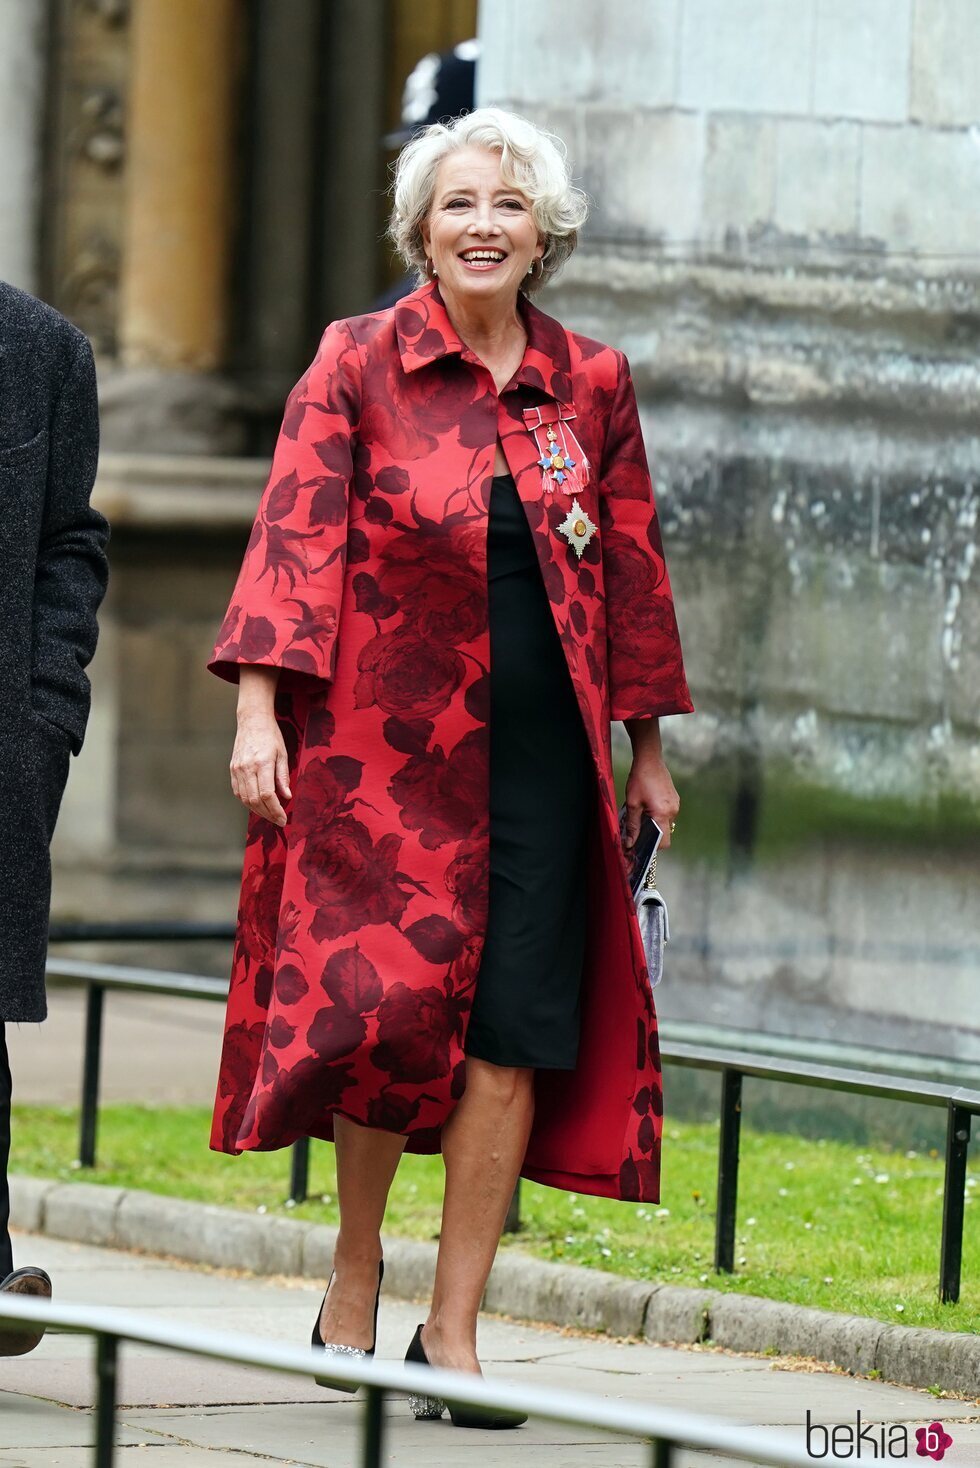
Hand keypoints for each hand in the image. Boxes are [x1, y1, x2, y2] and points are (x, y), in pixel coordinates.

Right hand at [230, 707, 291, 825]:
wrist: (252, 721)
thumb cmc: (270, 735)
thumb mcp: (283, 754)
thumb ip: (283, 776)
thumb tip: (287, 796)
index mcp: (262, 763)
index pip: (267, 795)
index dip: (276, 810)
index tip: (283, 818)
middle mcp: (247, 768)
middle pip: (255, 800)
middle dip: (268, 814)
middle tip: (279, 820)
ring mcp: (237, 769)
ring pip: (245, 799)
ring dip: (258, 811)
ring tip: (270, 815)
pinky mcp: (232, 769)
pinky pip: (238, 792)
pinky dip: (248, 802)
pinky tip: (258, 805)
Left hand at [622, 751, 679, 851]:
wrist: (650, 760)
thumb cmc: (639, 779)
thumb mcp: (632, 804)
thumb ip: (632, 825)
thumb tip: (630, 843)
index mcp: (663, 813)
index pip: (663, 841)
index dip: (652, 847)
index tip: (639, 846)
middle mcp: (673, 810)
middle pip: (664, 833)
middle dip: (650, 835)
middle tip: (635, 831)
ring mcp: (675, 804)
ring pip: (665, 823)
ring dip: (653, 824)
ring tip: (639, 815)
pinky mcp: (674, 799)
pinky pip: (666, 814)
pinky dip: (657, 815)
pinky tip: (646, 806)